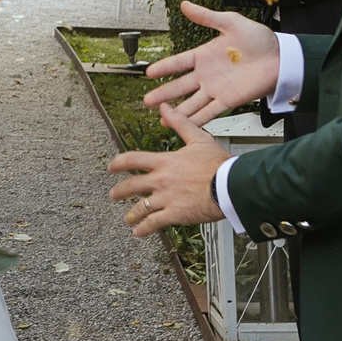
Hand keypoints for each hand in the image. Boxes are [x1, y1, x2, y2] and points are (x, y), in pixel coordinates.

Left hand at [108, 122, 229, 235]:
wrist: (230, 186)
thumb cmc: (218, 164)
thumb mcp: (198, 138)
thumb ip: (179, 123)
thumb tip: (166, 108)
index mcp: (164, 162)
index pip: (132, 160)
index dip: (118, 164)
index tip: (111, 167)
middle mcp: (161, 180)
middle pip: (131, 186)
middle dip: (119, 192)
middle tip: (113, 195)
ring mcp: (166, 198)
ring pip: (140, 208)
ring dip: (131, 214)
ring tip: (128, 218)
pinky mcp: (175, 214)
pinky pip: (154, 223)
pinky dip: (144, 229)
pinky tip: (139, 232)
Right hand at [141, 1, 279, 123]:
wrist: (281, 57)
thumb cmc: (260, 39)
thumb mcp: (231, 22)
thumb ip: (207, 16)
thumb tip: (184, 5)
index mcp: (205, 55)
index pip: (179, 62)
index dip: (164, 67)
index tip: (149, 73)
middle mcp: (208, 74)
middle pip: (180, 86)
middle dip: (163, 94)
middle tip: (147, 101)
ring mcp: (217, 89)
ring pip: (191, 102)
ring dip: (176, 111)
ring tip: (161, 118)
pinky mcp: (229, 100)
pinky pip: (210, 111)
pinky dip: (196, 119)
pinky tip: (184, 124)